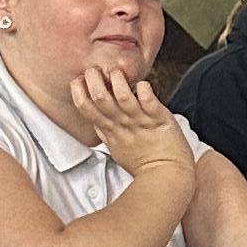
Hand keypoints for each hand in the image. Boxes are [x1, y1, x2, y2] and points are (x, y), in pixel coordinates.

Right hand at [67, 61, 193, 183]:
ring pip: (122, 96)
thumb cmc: (143, 164)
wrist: (167, 176)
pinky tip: (143, 85)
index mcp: (110, 130)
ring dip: (118, 80)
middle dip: (94, 79)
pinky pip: (149, 101)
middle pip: (99, 97)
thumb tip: (97, 122)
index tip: (80, 80)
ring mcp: (140, 121)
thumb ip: (106, 133)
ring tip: (117, 72)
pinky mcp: (159, 120)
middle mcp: (122, 124)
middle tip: (97, 70)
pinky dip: (145, 90)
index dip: (79, 90)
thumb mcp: (116, 148)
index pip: (85, 107)